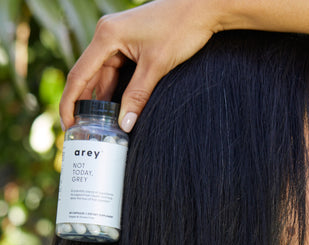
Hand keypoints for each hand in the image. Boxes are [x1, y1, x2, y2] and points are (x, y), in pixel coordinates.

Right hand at [59, 0, 221, 131]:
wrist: (202, 8)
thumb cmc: (180, 29)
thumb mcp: (156, 66)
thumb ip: (137, 96)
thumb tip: (124, 124)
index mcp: (106, 36)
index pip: (79, 75)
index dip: (70, 102)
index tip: (68, 124)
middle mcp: (107, 36)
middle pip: (89, 76)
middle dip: (86, 104)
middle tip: (84, 129)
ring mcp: (119, 40)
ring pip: (105, 76)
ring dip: (103, 99)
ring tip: (99, 124)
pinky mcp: (131, 45)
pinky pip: (118, 71)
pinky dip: (117, 89)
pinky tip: (116, 107)